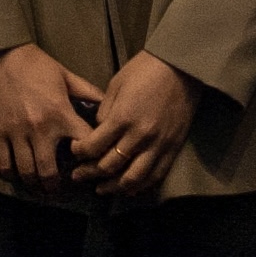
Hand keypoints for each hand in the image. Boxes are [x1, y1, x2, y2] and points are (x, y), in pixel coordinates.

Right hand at [0, 45, 95, 187]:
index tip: (87, 165)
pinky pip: (3, 163)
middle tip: (57, 188)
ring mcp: (16, 133)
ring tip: (38, 185)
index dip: (88, 158)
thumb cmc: (35, 64)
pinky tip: (16, 174)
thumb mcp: (66, 75)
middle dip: (54, 185)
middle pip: (49, 171)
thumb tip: (106, 105)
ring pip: (26, 172)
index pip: (83, 145)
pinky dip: (10, 173)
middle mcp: (40, 128)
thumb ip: (87, 92)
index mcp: (61, 113)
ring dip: (33, 183)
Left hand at [68, 52, 195, 200]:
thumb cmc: (145, 70)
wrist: (181, 67)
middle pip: (110, 166)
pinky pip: (155, 176)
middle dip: (90, 173)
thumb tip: (98, 131)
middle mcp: (139, 137)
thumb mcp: (116, 85)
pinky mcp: (172, 149)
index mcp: (122, 118)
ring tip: (101, 189)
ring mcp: (158, 145)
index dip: (80, 152)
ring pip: (132, 179)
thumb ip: (105, 112)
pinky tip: (128, 188)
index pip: (94, 146)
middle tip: (79, 175)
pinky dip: (140, 186)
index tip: (74, 151)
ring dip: (113, 187)